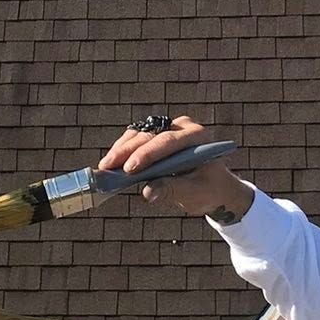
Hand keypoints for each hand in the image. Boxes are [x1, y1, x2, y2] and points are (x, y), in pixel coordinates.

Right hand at [98, 115, 251, 221]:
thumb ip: (172, 190)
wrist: (213, 186)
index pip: (168, 141)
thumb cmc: (208, 189)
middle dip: (127, 151)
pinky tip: (111, 162)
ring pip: (139, 134)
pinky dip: (123, 151)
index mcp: (197, 136)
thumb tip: (147, 192)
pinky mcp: (156, 136)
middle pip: (150, 135)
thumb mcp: (194, 192)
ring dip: (121, 149)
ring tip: (105, 166)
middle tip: (109, 167)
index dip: (147, 154)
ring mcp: (168, 129)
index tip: (129, 168)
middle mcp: (182, 127)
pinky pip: (136, 139)